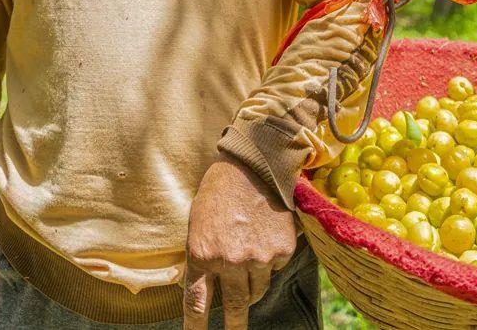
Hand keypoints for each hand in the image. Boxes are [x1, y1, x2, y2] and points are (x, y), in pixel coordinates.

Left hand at [183, 152, 297, 328]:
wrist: (256, 163)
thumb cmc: (221, 189)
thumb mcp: (198, 221)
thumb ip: (200, 255)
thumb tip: (201, 286)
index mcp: (202, 253)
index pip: (196, 304)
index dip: (195, 328)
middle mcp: (229, 261)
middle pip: (233, 308)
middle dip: (233, 327)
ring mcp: (258, 258)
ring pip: (256, 292)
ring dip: (251, 287)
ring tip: (248, 264)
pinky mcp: (281, 251)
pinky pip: (274, 270)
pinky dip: (269, 262)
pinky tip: (264, 237)